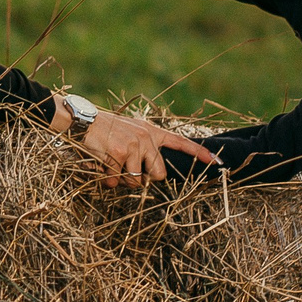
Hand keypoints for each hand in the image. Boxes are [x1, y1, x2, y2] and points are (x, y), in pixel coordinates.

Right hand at [76, 108, 220, 187]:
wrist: (83, 120)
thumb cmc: (106, 130)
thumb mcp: (130, 131)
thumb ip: (144, 149)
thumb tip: (146, 179)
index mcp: (151, 132)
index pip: (181, 142)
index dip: (199, 153)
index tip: (217, 161)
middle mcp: (146, 138)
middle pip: (157, 175)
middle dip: (143, 180)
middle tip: (129, 171)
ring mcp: (133, 146)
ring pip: (135, 181)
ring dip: (121, 180)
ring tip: (110, 164)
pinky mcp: (119, 154)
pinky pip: (116, 180)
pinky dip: (106, 178)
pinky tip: (100, 164)